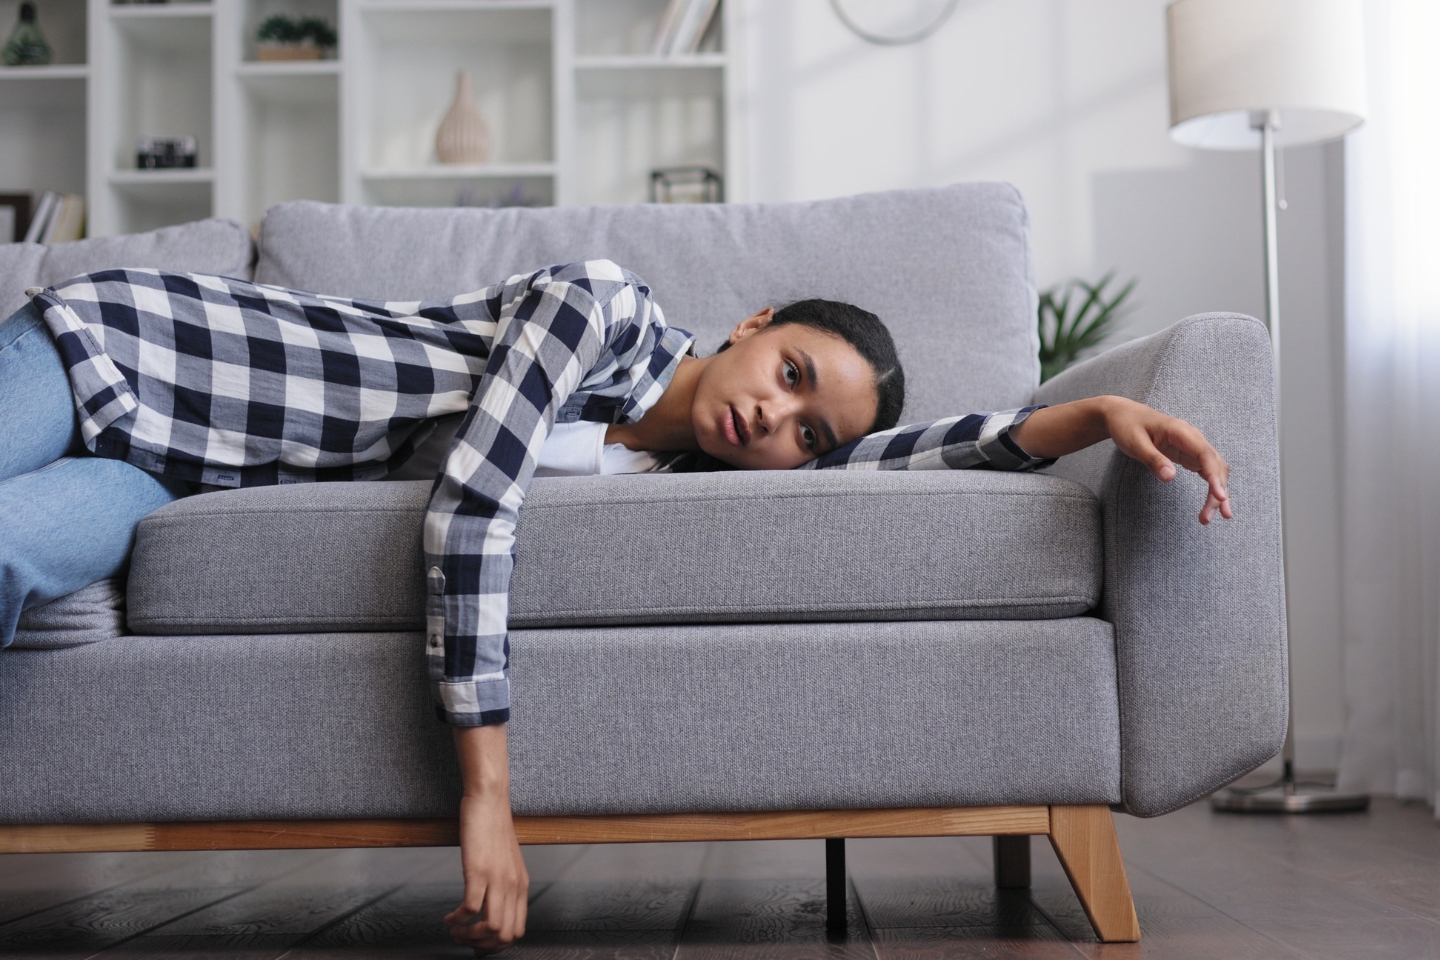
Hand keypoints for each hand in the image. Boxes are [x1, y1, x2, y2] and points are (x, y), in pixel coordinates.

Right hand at [445, 726, 528, 952]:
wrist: (490, 800)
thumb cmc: (494, 829)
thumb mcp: (506, 862)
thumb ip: (504, 885)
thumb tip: (492, 908)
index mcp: (521, 886)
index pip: (517, 931)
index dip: (496, 945)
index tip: (477, 944)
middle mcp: (513, 886)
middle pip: (505, 936)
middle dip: (480, 945)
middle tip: (462, 939)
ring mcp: (497, 879)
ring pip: (491, 928)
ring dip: (468, 937)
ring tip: (454, 930)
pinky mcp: (478, 871)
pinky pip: (470, 909)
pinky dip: (457, 920)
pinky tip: (448, 917)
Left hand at [1102, 398, 1231, 524]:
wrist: (1123, 415)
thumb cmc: (1127, 426)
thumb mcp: (1135, 443)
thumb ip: (1153, 459)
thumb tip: (1170, 477)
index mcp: (1181, 431)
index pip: (1205, 455)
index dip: (1215, 476)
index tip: (1219, 497)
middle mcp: (1193, 437)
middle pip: (1215, 465)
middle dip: (1217, 492)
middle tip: (1208, 518)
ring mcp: (1193, 446)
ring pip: (1215, 470)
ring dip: (1217, 492)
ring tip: (1208, 517)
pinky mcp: (1189, 454)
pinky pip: (1207, 471)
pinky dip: (1212, 486)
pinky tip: (1212, 503)